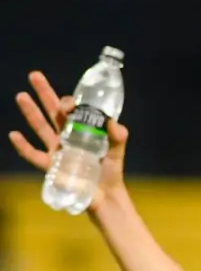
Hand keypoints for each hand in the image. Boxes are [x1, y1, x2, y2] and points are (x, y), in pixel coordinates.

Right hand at [9, 70, 128, 204]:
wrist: (106, 195)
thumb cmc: (110, 171)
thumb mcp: (117, 150)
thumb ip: (117, 136)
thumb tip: (113, 123)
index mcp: (81, 130)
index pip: (72, 110)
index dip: (69, 102)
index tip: (71, 101)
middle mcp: (66, 137)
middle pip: (52, 112)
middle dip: (44, 93)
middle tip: (34, 75)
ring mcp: (57, 151)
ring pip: (41, 128)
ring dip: (31, 112)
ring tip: (21, 95)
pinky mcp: (52, 167)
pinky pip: (34, 155)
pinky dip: (23, 146)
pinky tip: (14, 135)